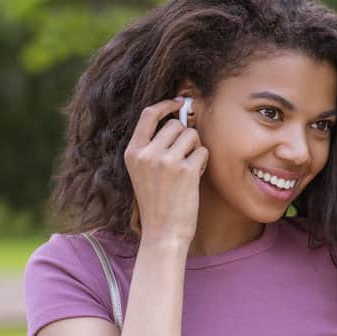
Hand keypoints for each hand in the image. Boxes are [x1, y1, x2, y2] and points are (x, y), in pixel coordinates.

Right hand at [123, 98, 208, 243]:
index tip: (177, 104)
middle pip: (176, 125)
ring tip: (187, 169)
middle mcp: (147, 154)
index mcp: (133, 152)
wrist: (163, 232)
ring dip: (195, 148)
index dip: (165, 105)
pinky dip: (202, 162)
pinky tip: (193, 179)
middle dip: (185, 137)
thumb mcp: (143, 171)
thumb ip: (153, 144)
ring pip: (192, 135)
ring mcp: (166, 161)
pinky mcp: (186, 171)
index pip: (148, 114)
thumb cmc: (157, 201)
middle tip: (183, 157)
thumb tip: (179, 115)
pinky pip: (203, 151)